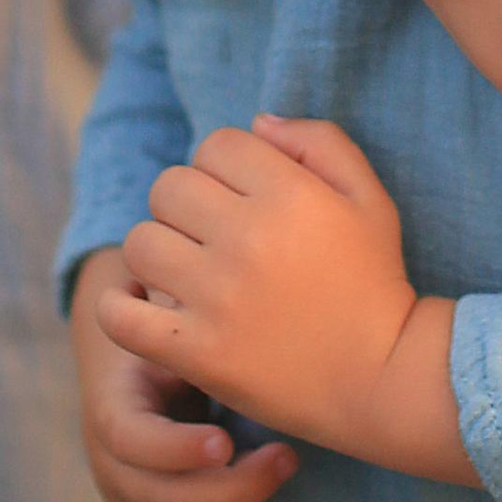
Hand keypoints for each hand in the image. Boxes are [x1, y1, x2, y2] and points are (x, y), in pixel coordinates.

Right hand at [69, 244, 296, 501]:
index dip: (174, 449)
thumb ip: (190, 300)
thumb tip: (222, 270)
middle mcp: (111, 462)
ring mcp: (130, 501)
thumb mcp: (173, 305)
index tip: (225, 438)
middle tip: (286, 454)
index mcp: (112, 403)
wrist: (141, 355)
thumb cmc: (173, 319)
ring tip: (282, 466)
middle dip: (231, 489)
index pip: (126, 440)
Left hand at [98, 118, 470, 481]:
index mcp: (288, 195)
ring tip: (187, 272)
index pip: (215, 145)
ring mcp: (218, 297)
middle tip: (213, 236)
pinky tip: (145, 305)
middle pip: (169, 186)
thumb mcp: (369, 197)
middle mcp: (248, 239)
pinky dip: (120, 308)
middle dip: (188, 204)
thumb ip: (319, 141)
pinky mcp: (197, 352)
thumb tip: (257, 122)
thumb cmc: (373, 282)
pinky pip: (121, 315)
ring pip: (141, 242)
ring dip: (159, 252)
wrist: (381, 378)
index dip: (226, 166)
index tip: (244, 198)